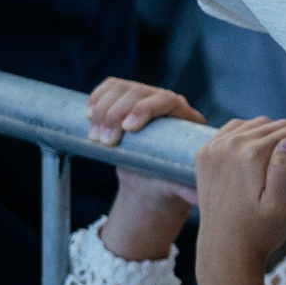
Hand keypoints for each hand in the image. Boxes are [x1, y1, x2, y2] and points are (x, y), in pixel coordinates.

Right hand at [86, 79, 201, 260]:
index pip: (168, 100)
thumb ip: (186, 189)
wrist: (148, 181)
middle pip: (139, 92)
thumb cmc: (166, 182)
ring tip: (96, 137)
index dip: (145, 109)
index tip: (127, 129)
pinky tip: (88, 115)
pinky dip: (96, 97)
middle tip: (105, 141)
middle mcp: (166, 102)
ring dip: (103, 109)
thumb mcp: (175, 184)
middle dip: (116, 114)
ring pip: (121, 88)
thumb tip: (197, 197)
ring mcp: (145, 98)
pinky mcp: (126, 100)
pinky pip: (110, 87)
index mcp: (185, 117)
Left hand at [192, 117, 285, 284]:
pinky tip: (257, 151)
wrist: (225, 250)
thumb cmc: (259, 233)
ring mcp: (213, 148)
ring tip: (281, 158)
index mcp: (250, 155)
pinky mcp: (204, 154)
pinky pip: (231, 129)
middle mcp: (228, 145)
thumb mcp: (282, 207)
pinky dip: (247, 134)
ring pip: (254, 124)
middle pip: (273, 125)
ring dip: (271, 135)